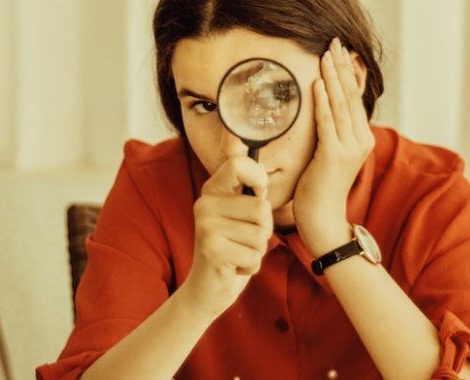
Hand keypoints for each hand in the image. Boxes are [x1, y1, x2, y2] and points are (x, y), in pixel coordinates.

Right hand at [184, 156, 273, 316]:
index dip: (259, 179)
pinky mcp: (212, 250)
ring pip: (261, 233)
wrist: (207, 288)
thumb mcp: (239, 213)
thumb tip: (236, 140)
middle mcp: (205, 204)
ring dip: (258, 249)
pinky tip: (234, 265)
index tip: (258, 196)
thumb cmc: (233, 246)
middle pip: (261, 208)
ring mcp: (206, 226)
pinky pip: (255, 255)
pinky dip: (251, 265)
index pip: (240, 164)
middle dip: (264, 229)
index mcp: (213, 189)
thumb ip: (248, 186)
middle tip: (244, 238)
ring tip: (238, 251)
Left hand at [293, 37, 374, 256]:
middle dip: (341, 68)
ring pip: (341, 105)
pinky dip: (322, 102)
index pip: (354, 100)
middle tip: (334, 44)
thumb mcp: (332, 155)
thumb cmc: (321, 187)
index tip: (338, 54)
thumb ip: (334, 133)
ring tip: (325, 56)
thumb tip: (326, 111)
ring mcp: (349, 148)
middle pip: (351, 97)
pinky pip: (328, 122)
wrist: (323, 218)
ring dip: (331, 78)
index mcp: (362, 139)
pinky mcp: (334, 155)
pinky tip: (317, 84)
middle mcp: (361, 141)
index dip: (346, 75)